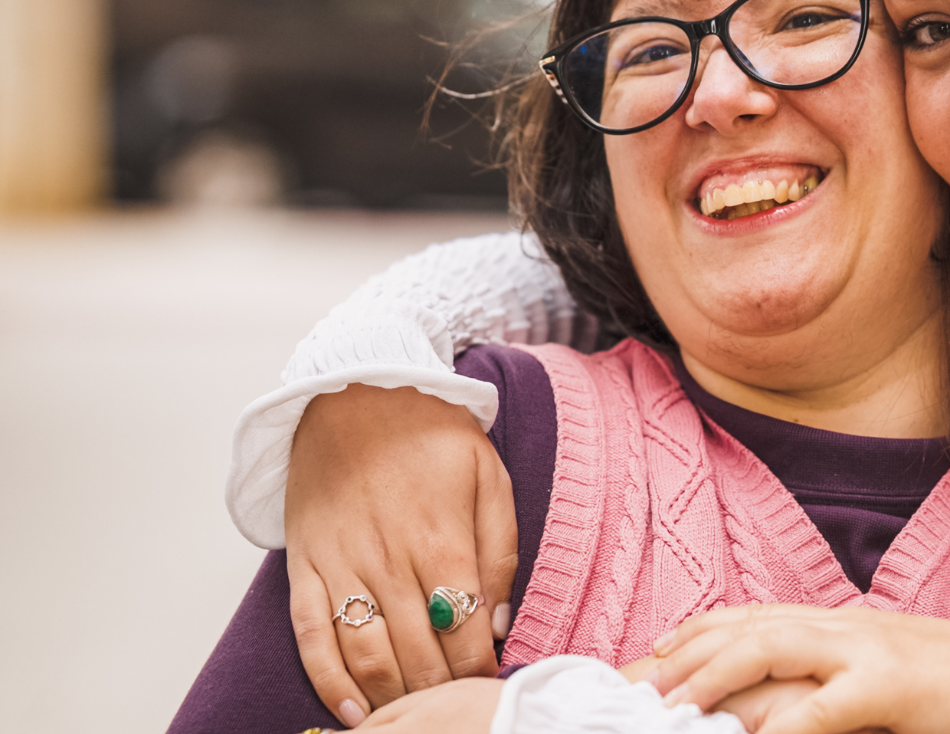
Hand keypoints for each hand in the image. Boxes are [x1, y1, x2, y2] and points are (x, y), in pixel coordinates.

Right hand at [286, 384, 518, 726]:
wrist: (354, 392)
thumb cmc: (429, 432)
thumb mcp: (489, 475)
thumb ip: (500, 551)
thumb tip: (497, 622)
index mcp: (440, 539)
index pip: (463, 630)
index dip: (478, 668)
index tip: (490, 685)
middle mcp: (389, 561)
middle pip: (417, 653)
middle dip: (441, 690)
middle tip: (457, 706)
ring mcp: (341, 566)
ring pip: (365, 655)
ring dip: (391, 695)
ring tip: (412, 716)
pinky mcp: (305, 567)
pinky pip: (311, 636)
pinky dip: (329, 679)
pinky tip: (352, 707)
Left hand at [651, 605, 949, 733]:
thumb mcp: (889, 685)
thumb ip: (834, 694)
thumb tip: (783, 715)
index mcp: (841, 626)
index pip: (746, 617)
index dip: (688, 636)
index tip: (641, 664)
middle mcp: (844, 626)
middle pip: (741, 628)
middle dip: (678, 659)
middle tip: (627, 692)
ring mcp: (867, 650)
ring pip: (766, 649)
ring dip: (707, 680)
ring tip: (663, 712)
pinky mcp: (893, 686)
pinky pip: (820, 708)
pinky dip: (779, 728)